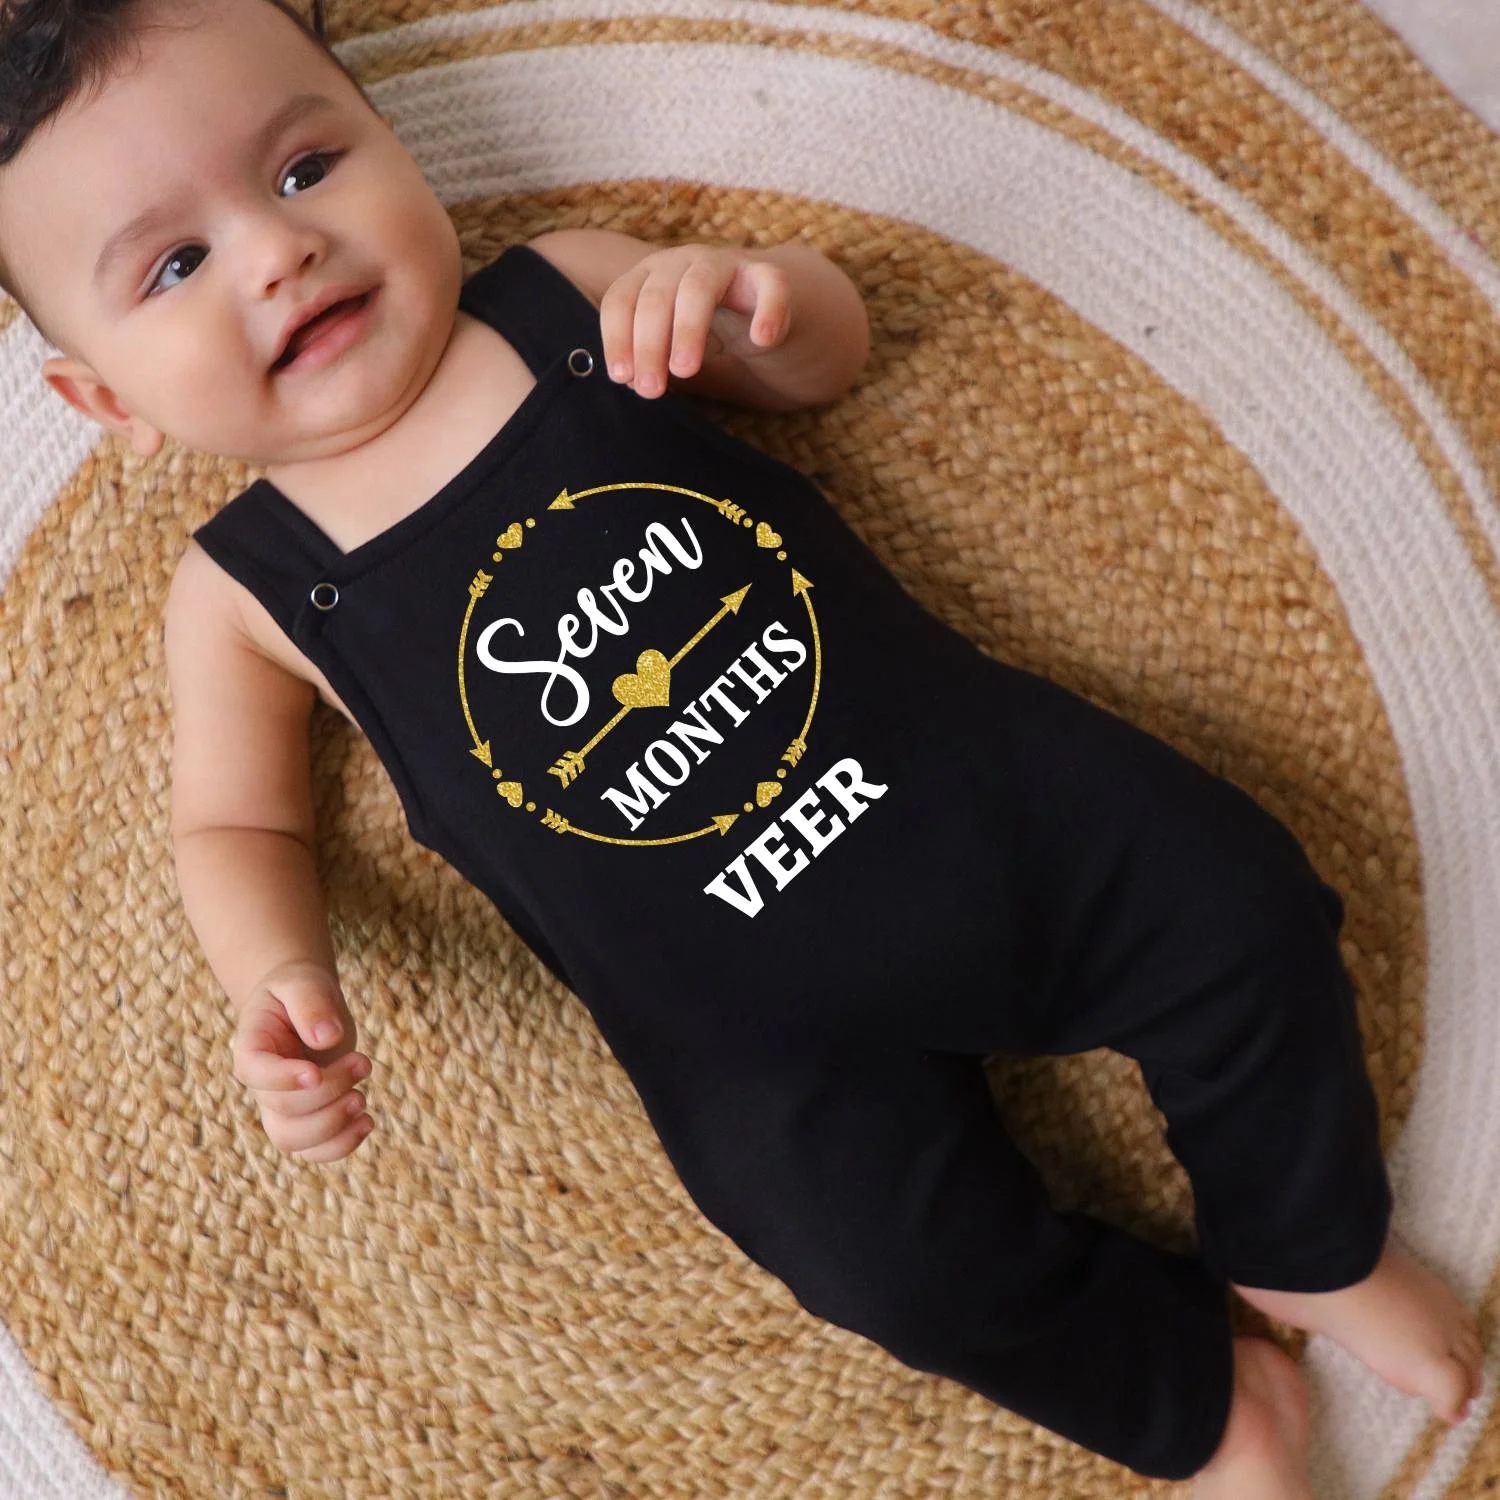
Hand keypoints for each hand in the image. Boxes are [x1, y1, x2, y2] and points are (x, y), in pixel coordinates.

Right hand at [231, 960, 374, 1161]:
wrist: (303, 1004)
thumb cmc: (299, 990)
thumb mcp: (303, 981)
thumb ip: (311, 1003)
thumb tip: (327, 1039)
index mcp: (251, 1047)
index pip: (255, 1073)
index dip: (284, 1079)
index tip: (316, 1072)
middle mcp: (261, 1084)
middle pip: (283, 1108)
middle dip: (329, 1091)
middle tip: (364, 1062)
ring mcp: (281, 1106)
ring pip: (291, 1140)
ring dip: (333, 1125)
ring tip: (362, 1099)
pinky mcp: (306, 1118)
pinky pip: (313, 1151)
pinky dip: (341, 1146)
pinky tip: (366, 1122)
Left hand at [599, 243, 791, 397]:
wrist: (754, 316)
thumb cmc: (701, 332)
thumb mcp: (669, 347)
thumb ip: (652, 362)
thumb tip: (632, 381)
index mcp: (649, 276)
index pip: (621, 300)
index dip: (618, 338)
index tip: (622, 377)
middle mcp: (681, 262)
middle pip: (656, 297)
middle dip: (649, 346)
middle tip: (651, 390)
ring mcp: (724, 264)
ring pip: (698, 288)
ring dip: (688, 330)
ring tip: (685, 371)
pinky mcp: (765, 275)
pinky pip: (770, 284)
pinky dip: (767, 310)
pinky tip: (761, 340)